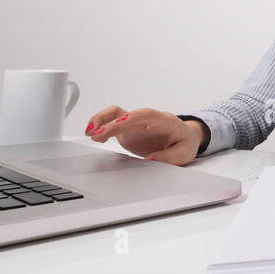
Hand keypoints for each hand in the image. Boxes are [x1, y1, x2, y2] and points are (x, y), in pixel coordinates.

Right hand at [84, 106, 203, 165]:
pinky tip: (94, 136)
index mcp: (164, 121)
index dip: (129, 119)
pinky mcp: (129, 130)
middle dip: (109, 122)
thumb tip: (150, 160)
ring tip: (89, 133)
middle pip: (126, 113)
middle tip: (95, 135)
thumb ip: (168, 157)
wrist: (185, 137)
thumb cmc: (185, 142)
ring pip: (116, 113)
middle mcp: (148, 119)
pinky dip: (102, 127)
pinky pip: (112, 123)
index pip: (144, 115)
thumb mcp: (184, 153)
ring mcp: (137, 123)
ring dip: (101, 120)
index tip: (117, 126)